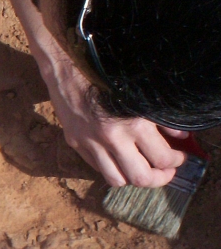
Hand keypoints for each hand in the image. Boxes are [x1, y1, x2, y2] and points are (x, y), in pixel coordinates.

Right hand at [44, 59, 185, 187]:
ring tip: (141, 168)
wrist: (69, 69)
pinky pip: (97, 167)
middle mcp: (112, 139)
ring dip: (132, 177)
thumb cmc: (106, 76)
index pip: (162, 158)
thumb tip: (180, 136)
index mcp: (132, 125)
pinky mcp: (76, 144)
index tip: (179, 157)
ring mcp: (90, 144)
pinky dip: (111, 167)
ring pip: (116, 179)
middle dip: (159, 178)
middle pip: (140, 177)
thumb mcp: (140, 95)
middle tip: (165, 170)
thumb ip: (161, 118)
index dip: (176, 161)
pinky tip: (118, 158)